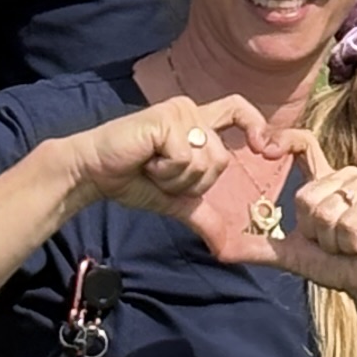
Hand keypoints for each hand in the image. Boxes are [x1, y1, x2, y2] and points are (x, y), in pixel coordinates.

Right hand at [74, 94, 292, 261]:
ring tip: (151, 166)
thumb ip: (202, 214)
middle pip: (221, 158)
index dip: (256, 125)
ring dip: (176, 178)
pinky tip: (145, 162)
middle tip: (161, 173)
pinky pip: (186, 159)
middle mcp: (191, 111)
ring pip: (205, 162)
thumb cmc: (131, 179)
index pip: (238, 109)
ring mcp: (179, 113)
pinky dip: (166, 172)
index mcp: (197, 123)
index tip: (263, 149)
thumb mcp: (174, 200)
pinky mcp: (166, 120)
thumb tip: (225, 246)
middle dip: (193, 182)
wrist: (94, 173)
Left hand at [269, 140, 356, 299]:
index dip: (284, 139)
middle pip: (306, 196)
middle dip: (315, 232)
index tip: (264, 149)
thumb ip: (258, 247)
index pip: (304, 145)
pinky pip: (348, 221)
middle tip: (334, 242)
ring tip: (350, 244)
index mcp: (324, 181)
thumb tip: (218, 249)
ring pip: (326, 211)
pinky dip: (350, 243)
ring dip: (333, 241)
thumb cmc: (337, 264)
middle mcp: (345, 177)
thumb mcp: (292, 254)